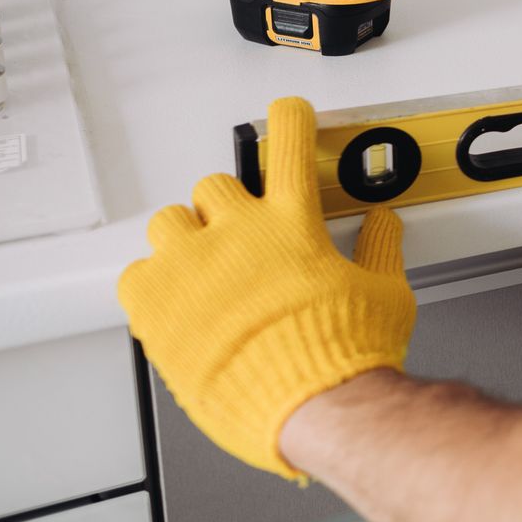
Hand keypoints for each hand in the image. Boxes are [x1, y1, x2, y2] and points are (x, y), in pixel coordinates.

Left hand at [118, 96, 416, 479]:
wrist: (312, 409)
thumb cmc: (346, 359)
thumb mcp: (384, 295)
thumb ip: (378, 252)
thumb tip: (383, 228)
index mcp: (294, 224)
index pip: (290, 147)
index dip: (289, 122)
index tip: (285, 112)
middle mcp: (239, 233)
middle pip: (214, 186)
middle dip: (226, 208)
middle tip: (238, 238)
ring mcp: (193, 266)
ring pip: (169, 223)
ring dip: (184, 240)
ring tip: (200, 271)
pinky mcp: (157, 305)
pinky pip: (136, 275)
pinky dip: (152, 286)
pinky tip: (174, 305)